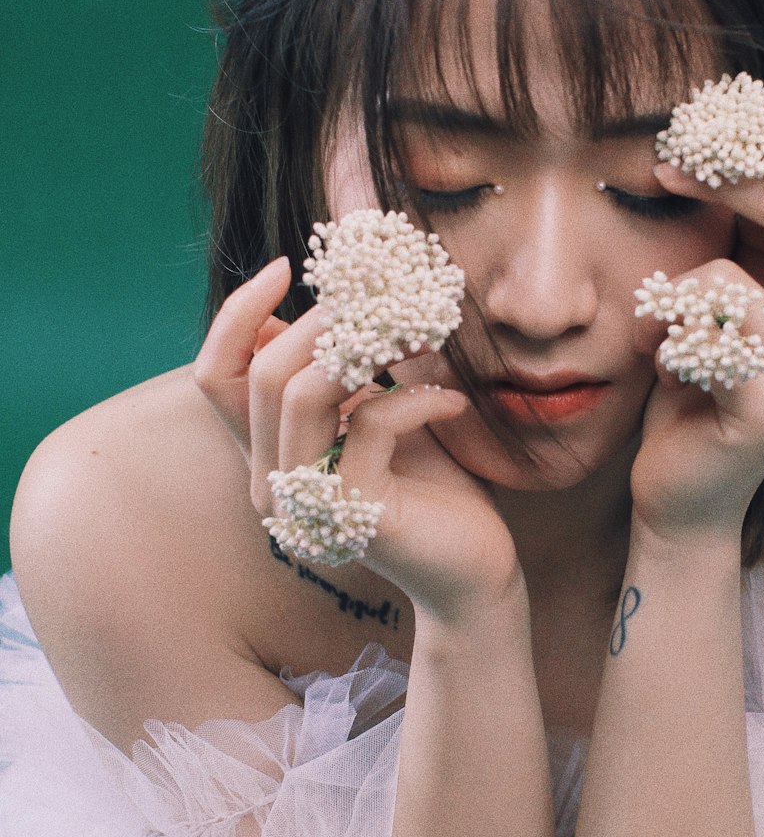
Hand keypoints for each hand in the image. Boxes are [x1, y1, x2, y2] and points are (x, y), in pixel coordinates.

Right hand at [192, 258, 521, 623]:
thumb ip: (340, 374)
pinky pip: (370, 424)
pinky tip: (452, 403)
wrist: (474, 571)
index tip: (286, 266)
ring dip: (363, 347)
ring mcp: (309, 503)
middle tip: (384, 297)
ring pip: (299, 395)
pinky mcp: (356, 513)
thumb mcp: (376, 414)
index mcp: (268, 456)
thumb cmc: (432, 489)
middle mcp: (273, 484)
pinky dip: (415, 398)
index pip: (216, 376)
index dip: (237, 314)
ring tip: (419, 332)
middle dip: (321, 322)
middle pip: (260, 375)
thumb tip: (318, 302)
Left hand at [629, 163, 763, 541]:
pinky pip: (697, 342)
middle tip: (663, 170)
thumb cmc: (692, 394)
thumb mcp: (718, 308)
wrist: (684, 496)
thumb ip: (738, 247)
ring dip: (666, 303)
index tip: (696, 134)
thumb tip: (719, 152)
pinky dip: (663, 353)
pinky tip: (665, 380)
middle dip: (727, 183)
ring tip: (655, 343)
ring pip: (724, 282)